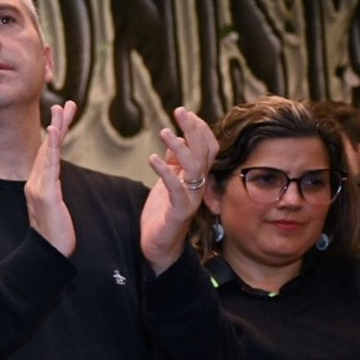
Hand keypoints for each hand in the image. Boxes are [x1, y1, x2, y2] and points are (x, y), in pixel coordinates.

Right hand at [26, 101, 75, 256]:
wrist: (47, 254)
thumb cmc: (55, 235)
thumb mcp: (55, 209)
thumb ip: (54, 192)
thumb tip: (55, 183)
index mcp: (39, 184)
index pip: (49, 154)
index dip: (56, 134)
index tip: (64, 116)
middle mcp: (35, 182)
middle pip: (48, 147)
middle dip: (58, 124)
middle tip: (67, 104)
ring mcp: (38, 187)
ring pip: (48, 152)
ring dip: (56, 129)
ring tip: (62, 110)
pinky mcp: (45, 194)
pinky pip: (49, 166)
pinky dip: (51, 147)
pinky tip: (54, 133)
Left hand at [141, 106, 215, 274]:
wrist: (158, 247)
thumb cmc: (163, 214)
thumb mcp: (167, 182)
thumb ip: (173, 163)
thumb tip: (174, 139)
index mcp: (195, 178)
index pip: (207, 148)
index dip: (199, 129)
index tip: (185, 112)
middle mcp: (197, 187)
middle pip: (204, 153)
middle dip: (193, 130)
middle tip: (179, 111)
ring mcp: (190, 199)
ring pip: (194, 168)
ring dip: (180, 147)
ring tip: (164, 132)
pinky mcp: (178, 213)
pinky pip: (176, 190)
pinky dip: (165, 173)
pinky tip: (152, 159)